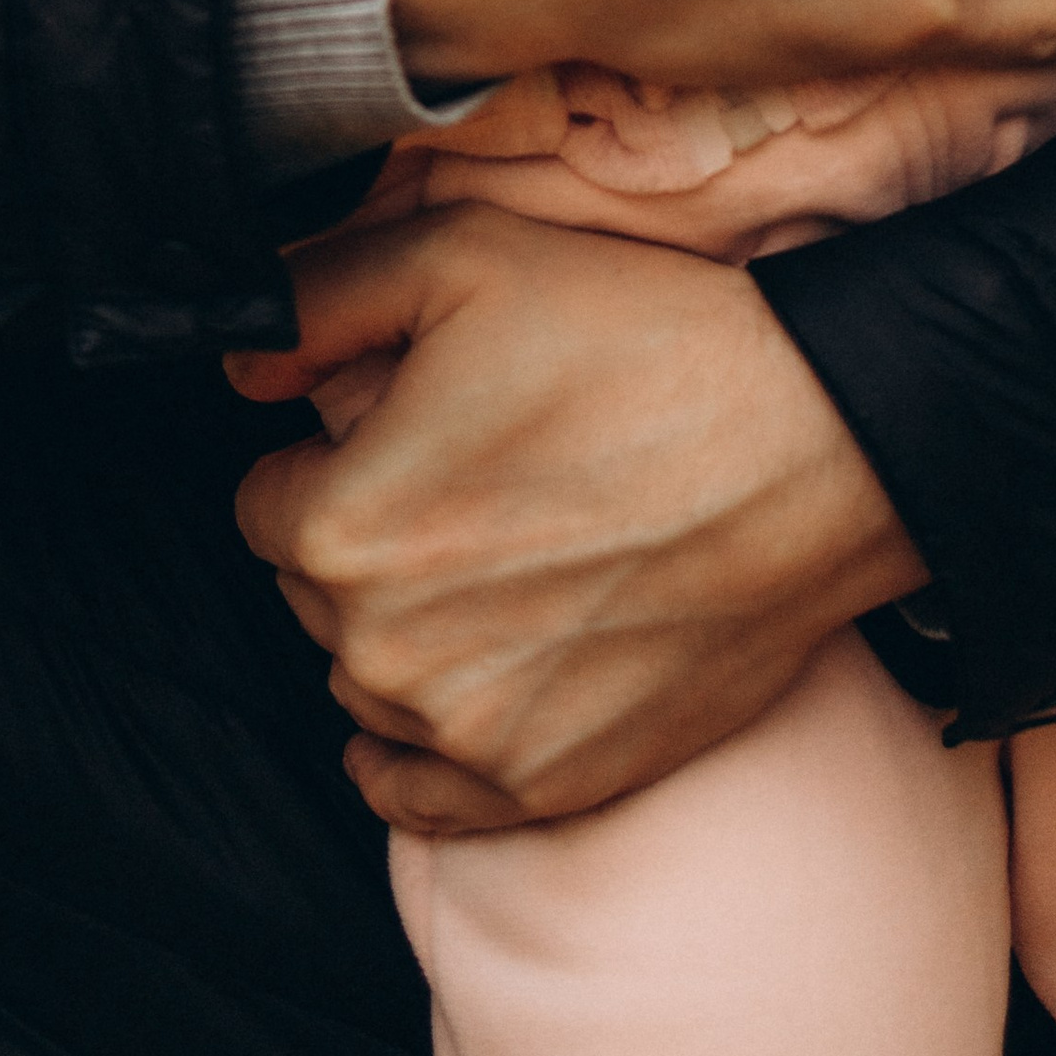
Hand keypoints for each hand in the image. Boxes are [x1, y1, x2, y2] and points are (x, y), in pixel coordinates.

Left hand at [230, 205, 922, 829]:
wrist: (815, 450)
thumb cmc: (639, 342)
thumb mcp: (459, 258)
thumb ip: (315, 301)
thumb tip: (239, 364)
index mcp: (345, 529)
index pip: (267, 503)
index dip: (330, 455)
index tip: (404, 430)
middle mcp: (387, 655)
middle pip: (315, 595)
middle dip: (367, 538)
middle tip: (469, 481)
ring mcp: (469, 738)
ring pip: (369, 682)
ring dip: (405, 631)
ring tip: (506, 555)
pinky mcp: (547, 787)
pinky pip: (420, 797)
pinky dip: (424, 749)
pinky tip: (461, 685)